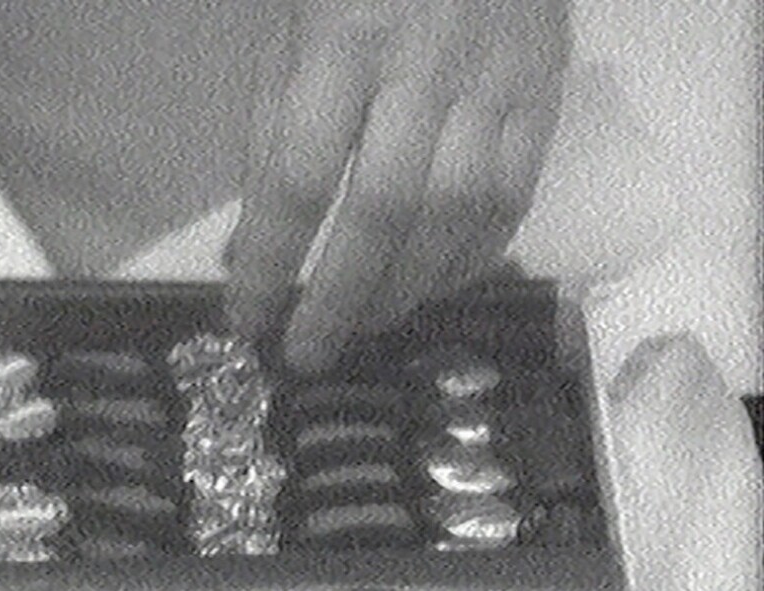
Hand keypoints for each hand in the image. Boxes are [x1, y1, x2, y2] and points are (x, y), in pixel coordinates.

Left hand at [225, 0, 570, 370]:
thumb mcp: (288, 34)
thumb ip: (269, 135)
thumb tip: (249, 250)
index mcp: (340, 45)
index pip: (299, 178)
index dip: (272, 261)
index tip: (246, 317)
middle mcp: (422, 70)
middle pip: (383, 212)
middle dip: (340, 299)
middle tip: (307, 355)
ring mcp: (495, 85)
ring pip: (455, 216)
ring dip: (405, 290)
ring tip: (363, 327)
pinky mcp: (545, 96)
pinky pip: (513, 199)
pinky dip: (471, 259)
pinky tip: (432, 287)